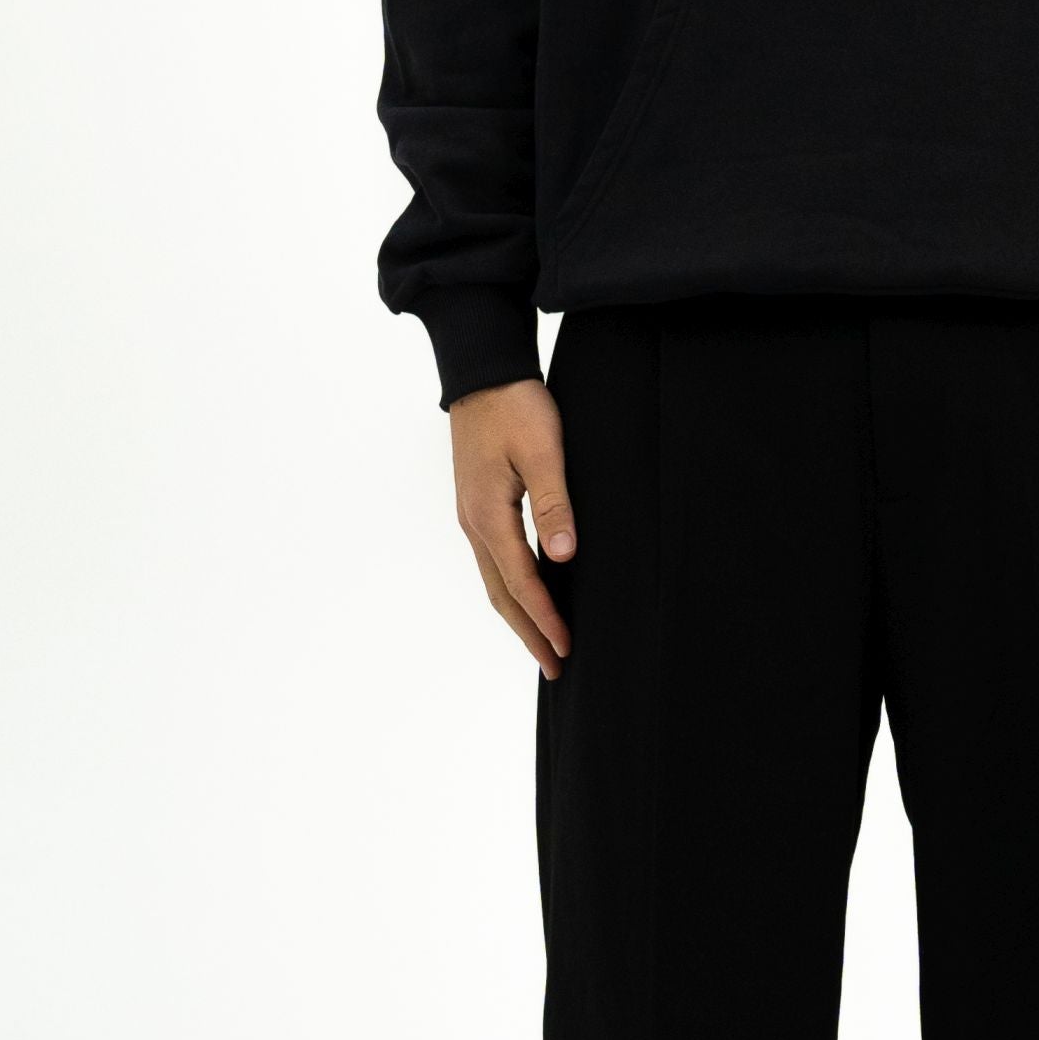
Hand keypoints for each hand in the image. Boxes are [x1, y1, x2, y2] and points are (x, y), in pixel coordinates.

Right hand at [447, 378, 575, 676]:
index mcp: (489, 514)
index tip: (567, 646)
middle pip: (501, 594)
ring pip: (494, 581)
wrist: (482, 372)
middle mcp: (474, 523)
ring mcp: (472, 516)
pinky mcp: (477, 506)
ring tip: (543, 644)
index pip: (521, 581)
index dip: (545, 618)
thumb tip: (562, 555)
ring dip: (519, 616)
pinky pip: (493, 562)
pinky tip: (528, 595)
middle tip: (556, 666)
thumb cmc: (516, 406)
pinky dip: (511, 589)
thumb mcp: (542, 451)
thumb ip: (553, 503)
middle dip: (529, 633)